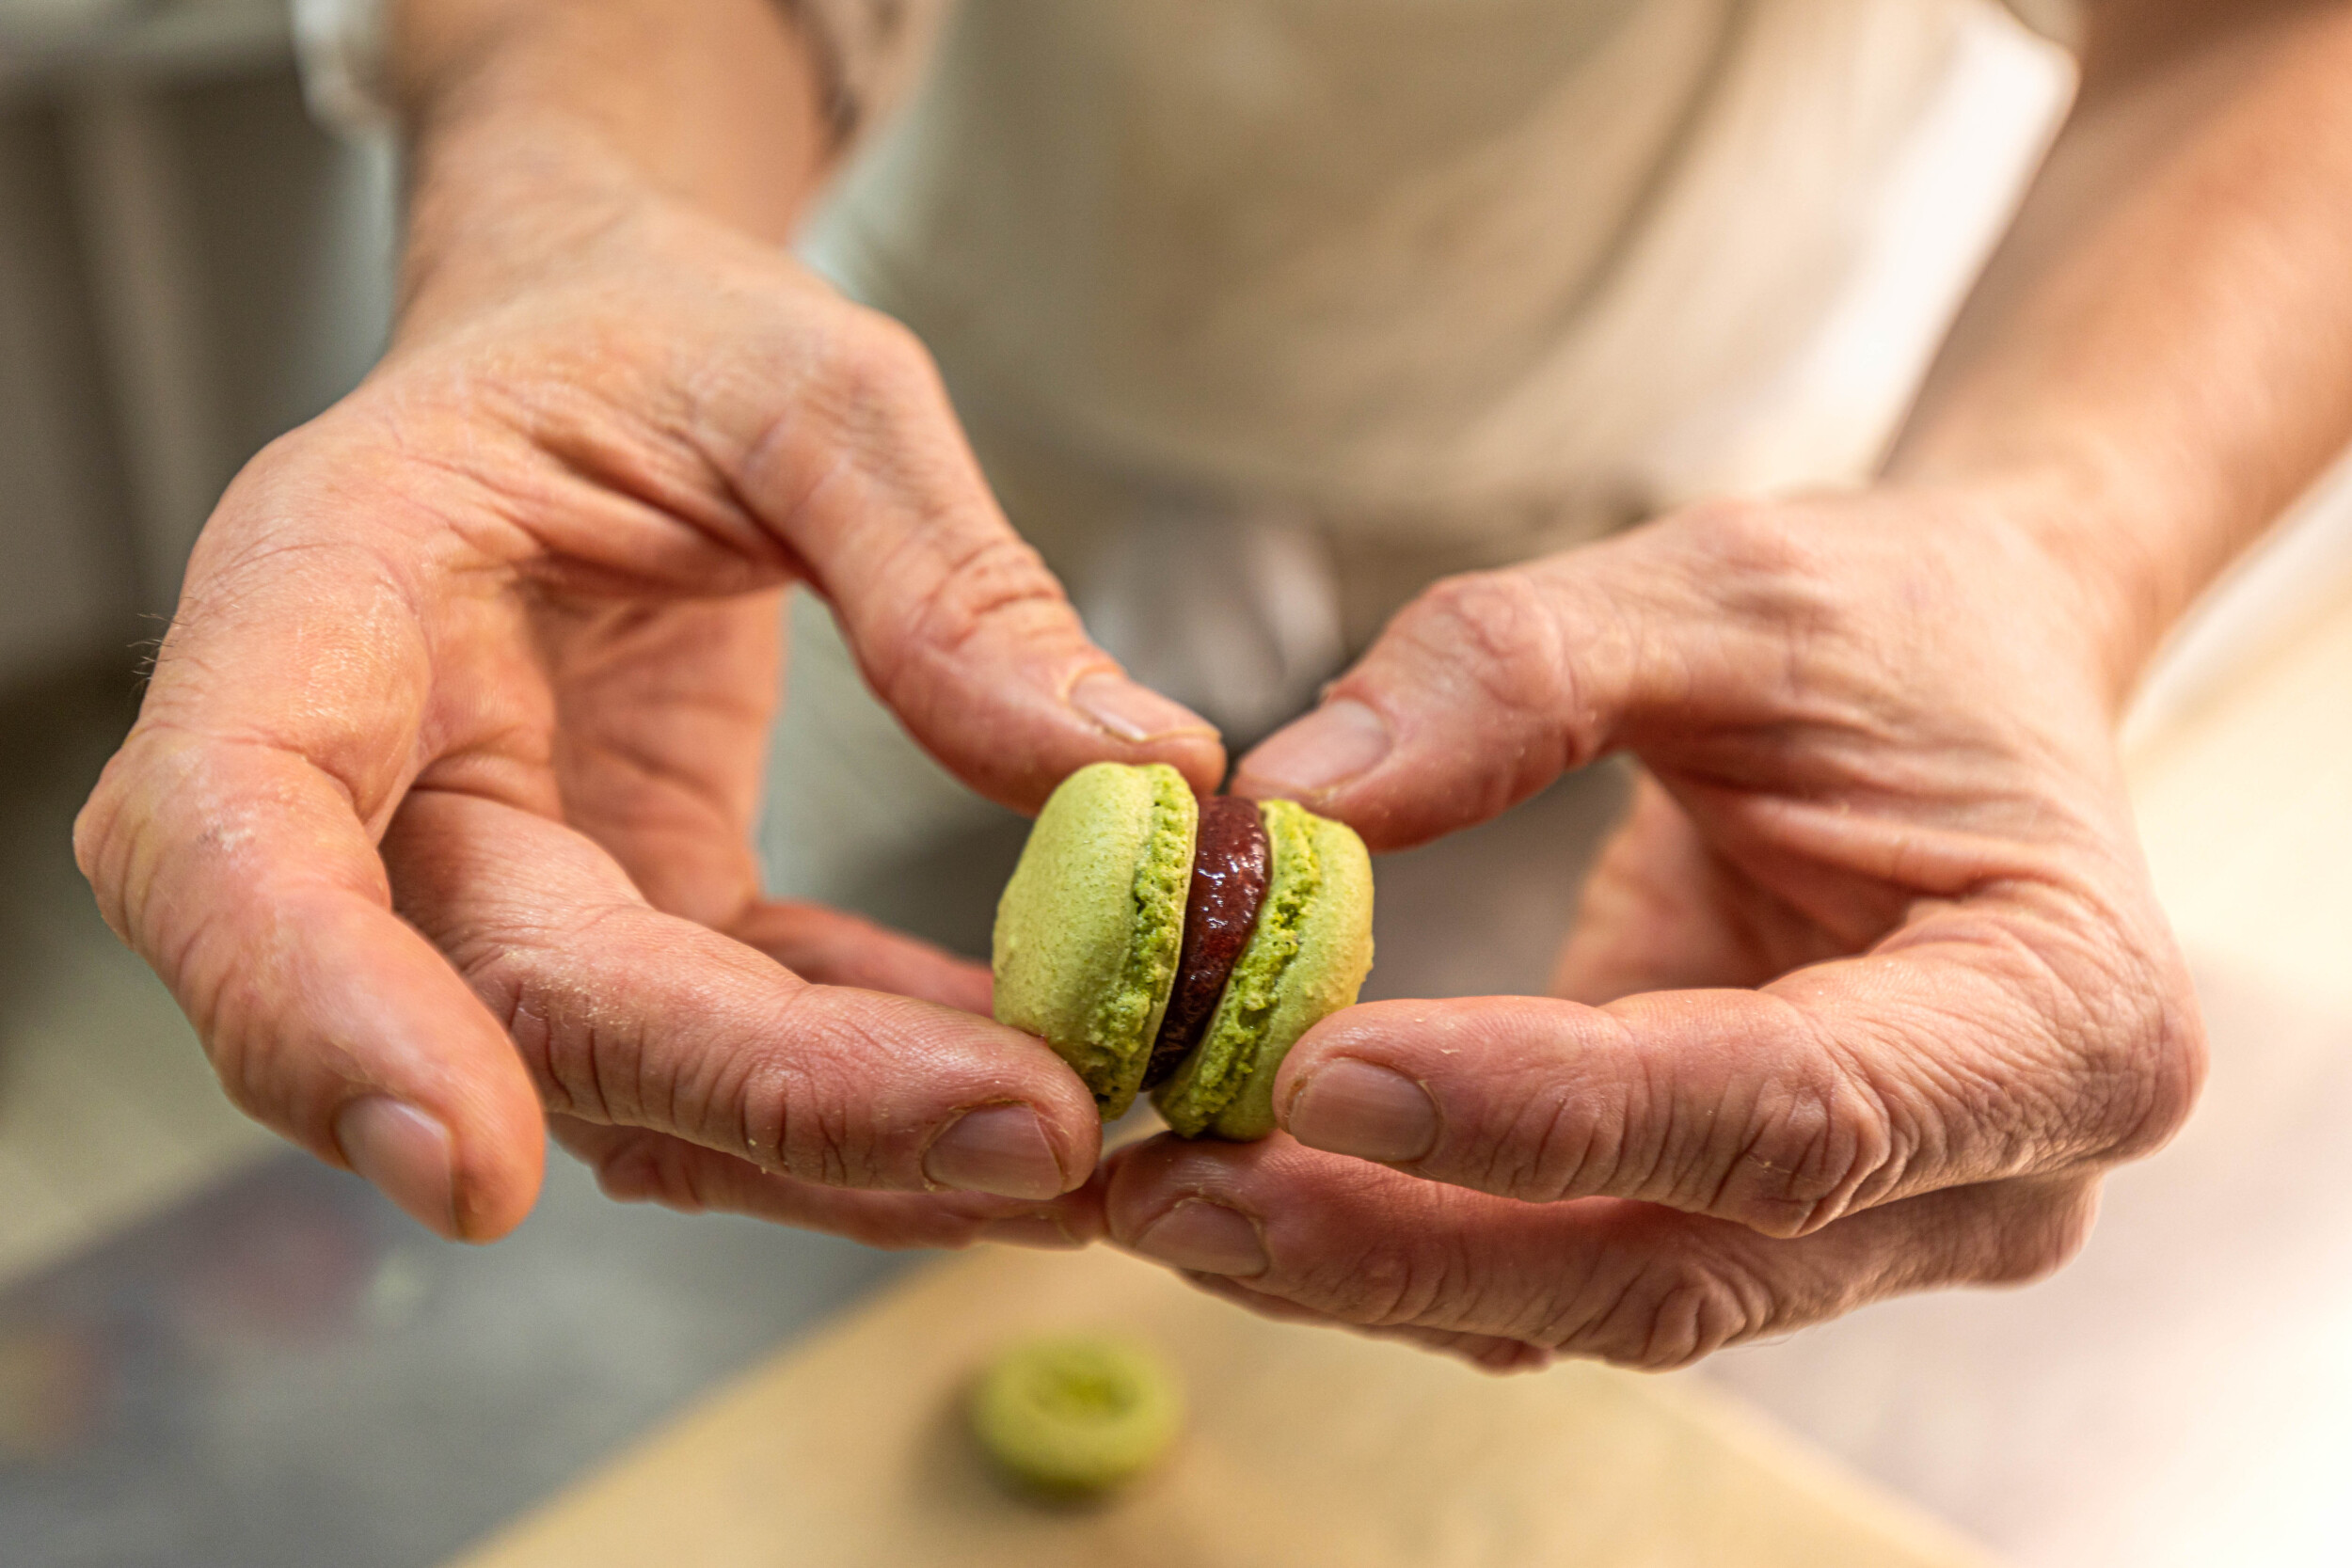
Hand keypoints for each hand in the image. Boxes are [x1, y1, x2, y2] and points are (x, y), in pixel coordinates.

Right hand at [76, 195, 1217, 1245]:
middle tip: (1033, 1130)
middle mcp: (377, 780)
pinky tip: (1040, 1085)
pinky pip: (741, 1048)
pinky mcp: (621, 920)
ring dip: (849, 1146)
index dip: (323, 1014)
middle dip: (775, 1099)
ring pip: (635, 1083)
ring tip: (1077, 1146)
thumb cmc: (653, 336)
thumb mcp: (813, 390)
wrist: (611, 353)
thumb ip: (946, 575)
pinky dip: (883, 1090)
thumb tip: (1132, 774)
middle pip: (521, 1002)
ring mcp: (501, 879)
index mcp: (327, 593)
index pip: (238, 834)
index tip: (476, 1173)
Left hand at [1099, 490, 2203, 1368]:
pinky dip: (1401, 1241)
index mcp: (2060, 1016)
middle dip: (1405, 1240)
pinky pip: (1563, 1267)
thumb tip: (1289, 801)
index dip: (1545, 1114)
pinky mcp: (1747, 1223)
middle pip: (1673, 1266)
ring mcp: (1871, 1230)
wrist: (1973, 679)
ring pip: (1597, 1299)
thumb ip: (1516, 673)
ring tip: (1163, 1198)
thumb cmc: (1893, 626)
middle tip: (1173, 1190)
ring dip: (1371, 1265)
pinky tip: (1247, 1191)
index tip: (1319, 1072)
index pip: (1788, 1113)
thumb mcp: (1726, 587)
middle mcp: (1989, 1177)